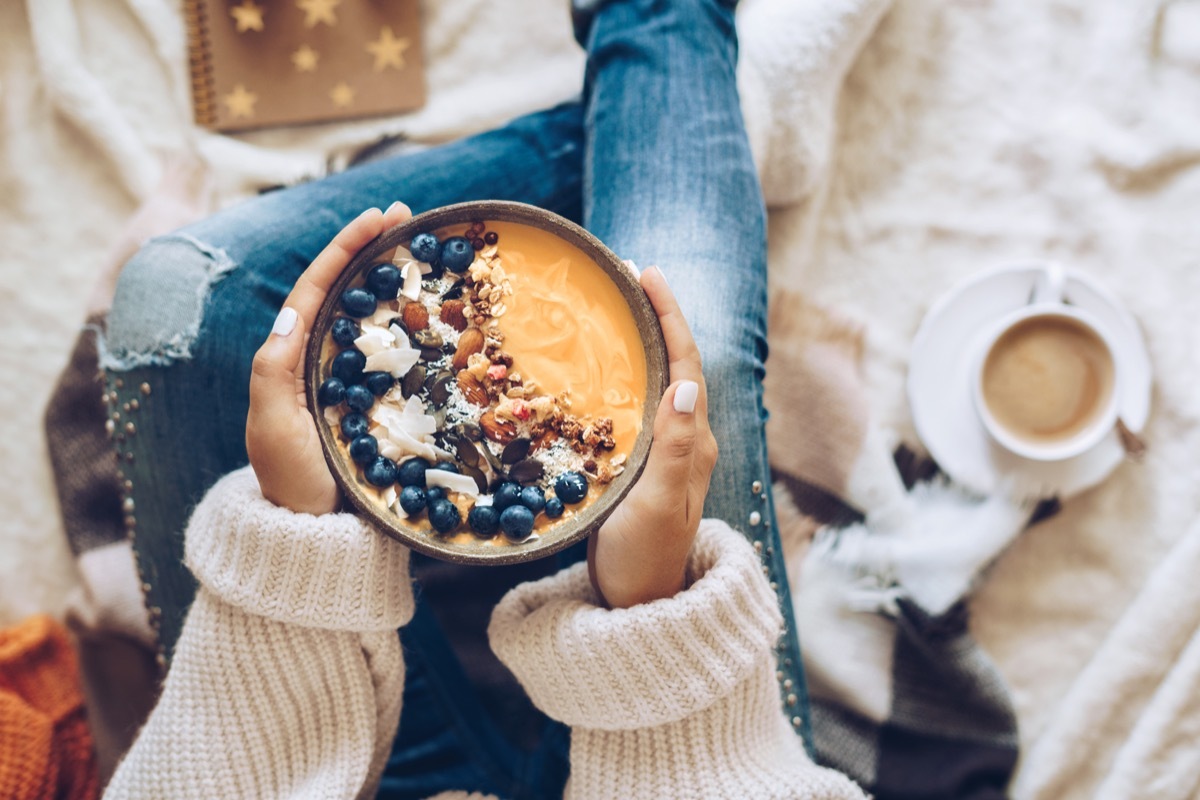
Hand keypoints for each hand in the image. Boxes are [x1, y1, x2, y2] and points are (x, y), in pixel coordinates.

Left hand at [246, 203, 412, 514]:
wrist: (316, 536)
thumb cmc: (291, 482)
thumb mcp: (273, 427)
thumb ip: (275, 371)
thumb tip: (294, 311)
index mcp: (291, 357)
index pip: (317, 287)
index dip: (347, 248)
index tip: (379, 217)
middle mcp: (320, 362)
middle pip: (346, 291)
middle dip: (374, 250)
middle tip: (411, 219)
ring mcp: (350, 383)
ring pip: (372, 318)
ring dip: (396, 281)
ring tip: (425, 251)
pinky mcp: (377, 406)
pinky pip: (395, 356)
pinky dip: (413, 328)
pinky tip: (439, 316)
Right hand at [587, 267, 718, 607]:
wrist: (638, 606)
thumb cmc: (646, 558)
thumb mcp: (658, 503)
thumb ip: (675, 447)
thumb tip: (688, 384)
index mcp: (694, 442)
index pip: (687, 363)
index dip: (669, 316)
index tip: (647, 275)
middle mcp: (687, 440)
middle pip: (676, 363)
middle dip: (656, 317)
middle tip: (626, 278)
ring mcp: (666, 453)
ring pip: (658, 381)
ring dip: (642, 341)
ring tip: (614, 308)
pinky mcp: (644, 466)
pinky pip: (639, 405)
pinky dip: (625, 374)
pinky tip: (599, 368)